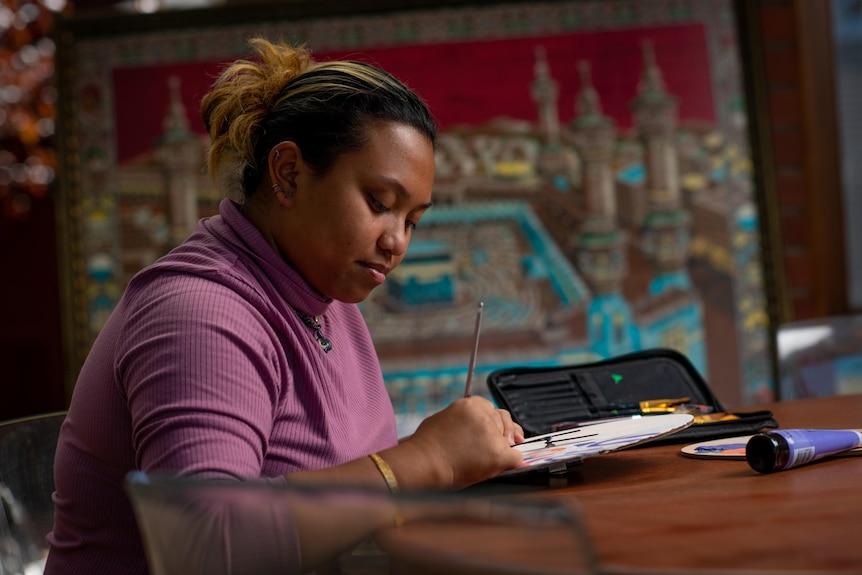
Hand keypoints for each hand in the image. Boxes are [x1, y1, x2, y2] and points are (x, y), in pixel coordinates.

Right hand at [406, 396, 524, 488]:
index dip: (495, 422)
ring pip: (509, 441)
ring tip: (480, 459)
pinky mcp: (498, 453)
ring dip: (501, 450)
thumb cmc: (427, 445)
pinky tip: (499, 467)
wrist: (424, 462)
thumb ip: (464, 419)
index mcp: (471, 404)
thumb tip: (473, 428)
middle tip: (498, 445)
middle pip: (504, 422)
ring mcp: (492, 434)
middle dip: (502, 433)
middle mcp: (484, 416)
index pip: (492, 409)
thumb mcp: (444, 418)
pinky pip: (516, 458)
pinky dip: (510, 464)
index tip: (498, 431)